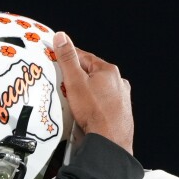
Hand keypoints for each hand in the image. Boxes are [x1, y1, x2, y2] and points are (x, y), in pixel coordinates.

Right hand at [52, 32, 133, 152]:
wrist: (110, 141)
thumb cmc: (94, 112)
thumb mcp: (75, 82)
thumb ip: (67, 59)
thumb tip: (61, 37)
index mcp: (108, 70)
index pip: (84, 57)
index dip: (68, 58)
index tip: (57, 58)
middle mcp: (118, 82)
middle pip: (92, 74)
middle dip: (77, 77)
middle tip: (62, 82)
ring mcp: (122, 98)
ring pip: (98, 90)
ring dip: (86, 92)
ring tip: (72, 100)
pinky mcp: (120, 113)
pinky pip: (103, 104)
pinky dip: (93, 105)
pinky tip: (85, 113)